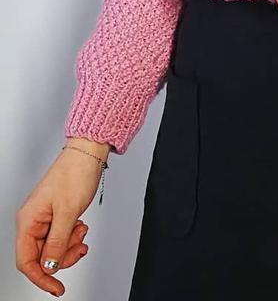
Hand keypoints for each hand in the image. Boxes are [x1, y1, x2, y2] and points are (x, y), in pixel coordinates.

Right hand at [15, 138, 108, 296]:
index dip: (41, 277)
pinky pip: (59, 235)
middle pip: (41, 256)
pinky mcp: (55, 214)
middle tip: (80, 249)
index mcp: (28, 221)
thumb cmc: (75, 174)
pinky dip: (71, 236)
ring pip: (52, 247)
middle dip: (62, 256)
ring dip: (69, 245)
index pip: (26, 261)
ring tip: (82, 232)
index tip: (57, 287)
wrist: (87, 153)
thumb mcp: (68, 212)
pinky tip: (81, 227)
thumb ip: (57, 242)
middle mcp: (32, 221)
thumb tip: (48, 267)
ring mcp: (43, 217)